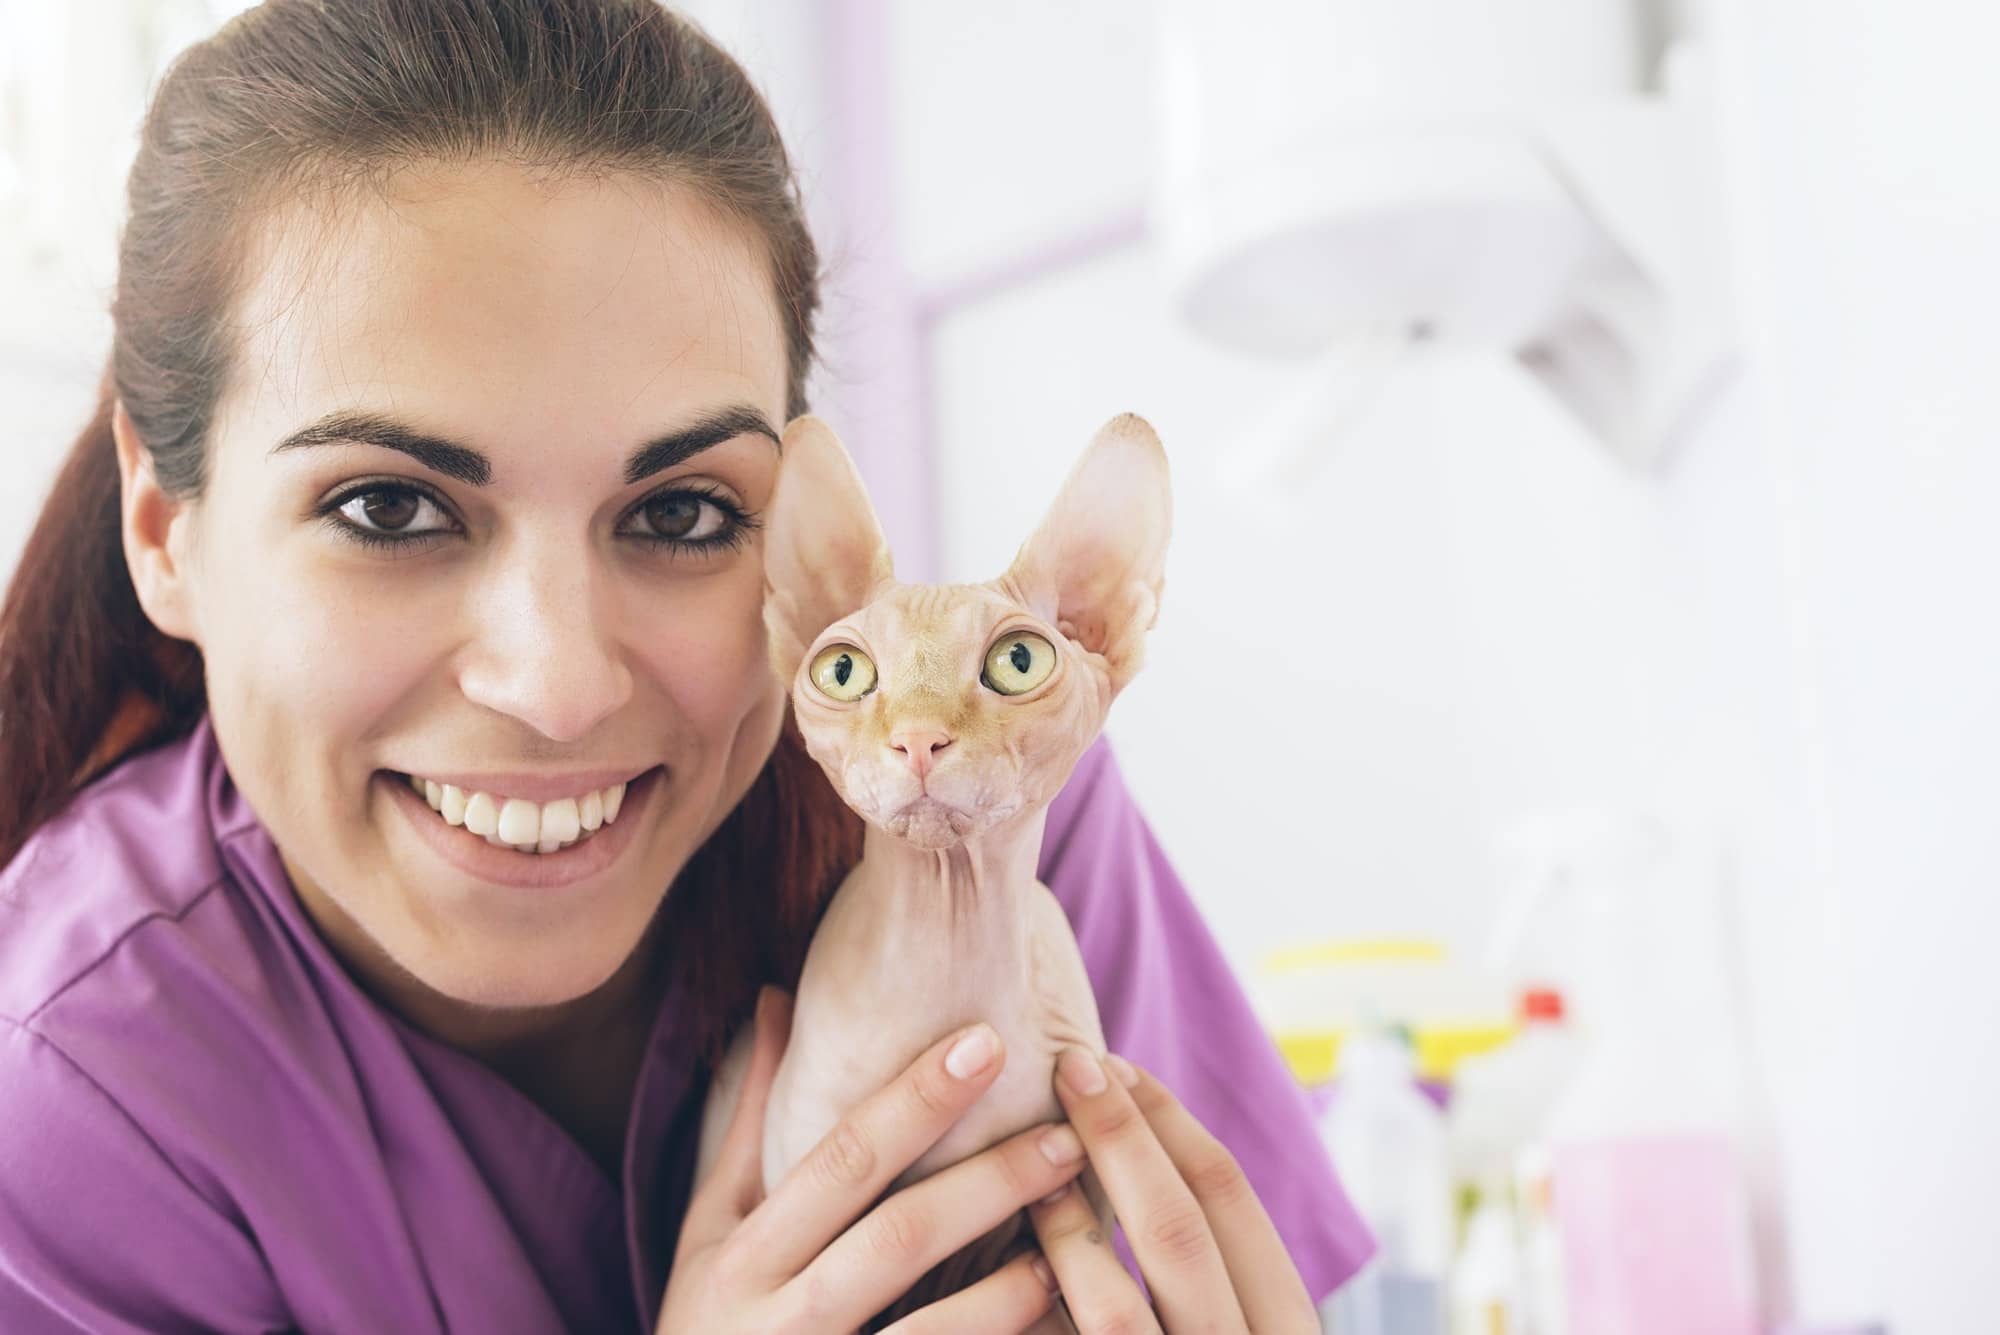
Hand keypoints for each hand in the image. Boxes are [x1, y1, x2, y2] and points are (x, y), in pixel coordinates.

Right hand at [660, 987, 1083, 1332]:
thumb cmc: (708, 1327)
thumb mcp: (712, 1231)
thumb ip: (753, 1123)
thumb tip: (777, 996)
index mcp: (742, 1257)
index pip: (840, 1161)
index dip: (915, 1101)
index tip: (987, 1041)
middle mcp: (776, 1321)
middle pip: (898, 1238)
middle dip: (990, 1182)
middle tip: (1071, 1135)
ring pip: (928, 1333)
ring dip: (1012, 1289)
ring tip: (1078, 1238)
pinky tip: (1061, 1322)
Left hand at [1027, 1048, 1318, 1333]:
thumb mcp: (1237, 1321)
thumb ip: (1209, 1273)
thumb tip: (1136, 1153)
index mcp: (1287, 1325)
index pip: (1229, 1196)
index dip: (1166, 1119)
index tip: (1113, 1064)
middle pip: (1177, 1231)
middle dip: (1117, 1138)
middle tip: (1067, 1068)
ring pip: (1116, 1309)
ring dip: (1067, 1229)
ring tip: (1030, 1173)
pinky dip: (1036, 1312)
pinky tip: (1005, 1274)